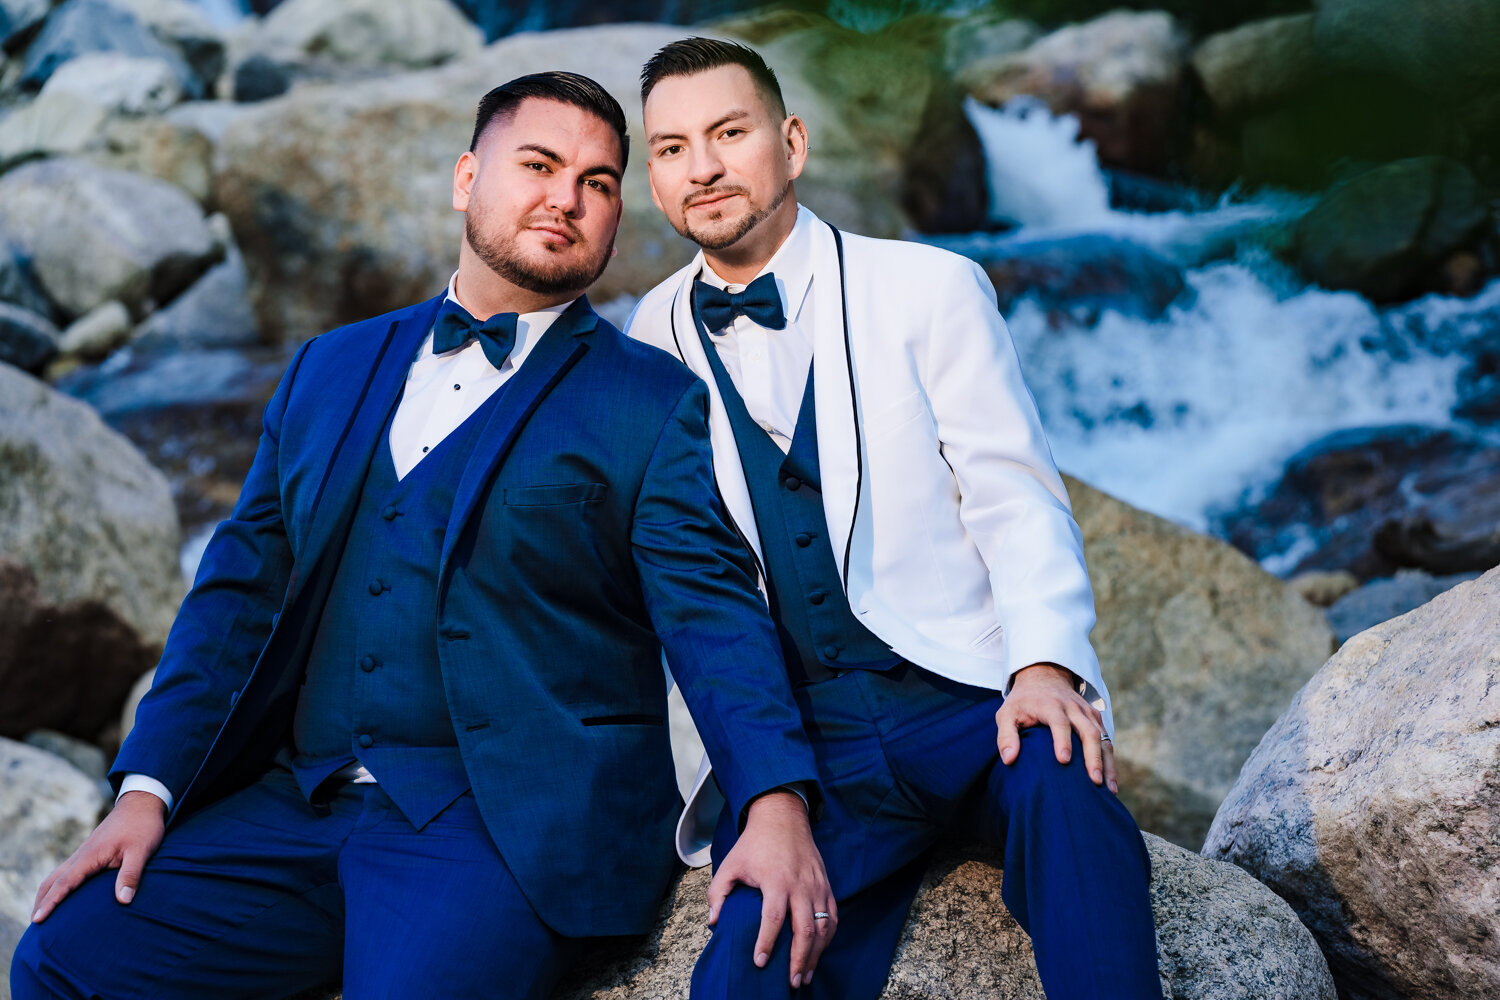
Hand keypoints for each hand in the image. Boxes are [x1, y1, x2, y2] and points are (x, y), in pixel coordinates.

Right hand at [31, 790, 166, 921]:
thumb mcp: (141, 850)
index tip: (37, 920)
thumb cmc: (143, 826)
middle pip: (52, 880)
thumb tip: (123, 901)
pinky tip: (63, 893)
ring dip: (47, 893)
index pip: (65, 883)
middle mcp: (82, 855)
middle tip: (34, 924)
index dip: (51, 902)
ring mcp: (84, 853)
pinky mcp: (91, 852)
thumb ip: (131, 874)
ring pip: (58, 875)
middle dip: (41, 901)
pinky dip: (58, 884)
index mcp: (90, 856)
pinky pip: (68, 871)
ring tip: (42, 913)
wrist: (142, 803)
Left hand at [706, 791, 836, 987]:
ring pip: (824, 926)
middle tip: (792, 982)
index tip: (760, 962)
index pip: (774, 918)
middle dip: (799, 959)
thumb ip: (718, 892)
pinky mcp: (826, 885)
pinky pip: (833, 916)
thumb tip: (713, 922)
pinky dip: (828, 937)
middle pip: (805, 928)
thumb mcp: (731, 863)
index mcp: (776, 880)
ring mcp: (817, 886)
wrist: (783, 817)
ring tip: (805, 976)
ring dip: (816, 954)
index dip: (767, 942)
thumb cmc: (755, 842)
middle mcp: (800, 885)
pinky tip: (818, 952)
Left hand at [997, 662, 1116, 793]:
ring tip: (1108, 788)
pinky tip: (1111, 783)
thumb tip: (1009, 760)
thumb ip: (1006, 736)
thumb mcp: (1007, 713)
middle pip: (1088, 731)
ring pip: (1101, 737)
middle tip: (1094, 780)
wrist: (1044, 677)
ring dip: (1106, 763)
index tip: (1063, 760)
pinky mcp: (1095, 718)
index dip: (1063, 740)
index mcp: (1051, 705)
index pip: (1060, 722)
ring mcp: (1087, 713)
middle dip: (1093, 757)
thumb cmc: (1023, 702)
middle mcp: (1073, 708)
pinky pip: (1106, 740)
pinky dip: (1110, 761)